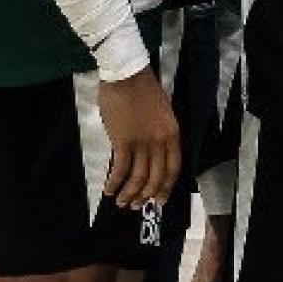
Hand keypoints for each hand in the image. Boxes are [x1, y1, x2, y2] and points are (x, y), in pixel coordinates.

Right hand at [98, 67, 180, 210]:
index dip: (165, 187)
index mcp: (173, 134)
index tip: (159, 200)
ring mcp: (142, 143)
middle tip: (136, 206)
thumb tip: (150, 154)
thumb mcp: (162, 113)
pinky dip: (115, 183)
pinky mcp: (123, 141)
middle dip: (146, 195)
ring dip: (129, 194)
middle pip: (156, 177)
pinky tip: (109, 190)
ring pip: (138, 178)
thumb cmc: (143, 90)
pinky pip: (120, 170)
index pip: (173, 168)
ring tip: (121, 202)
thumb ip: (159, 134)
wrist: (127, 75)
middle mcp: (160, 142)